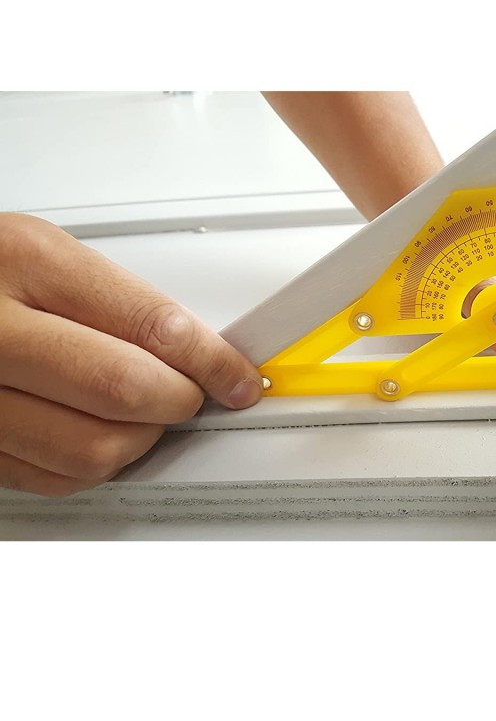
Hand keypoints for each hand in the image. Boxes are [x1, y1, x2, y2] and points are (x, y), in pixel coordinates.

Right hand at [0, 214, 262, 496]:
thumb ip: (117, 301)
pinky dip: (92, 464)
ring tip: (142, 412)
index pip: (149, 326)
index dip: (211, 361)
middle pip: (123, 394)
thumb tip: (197, 350)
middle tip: (191, 393)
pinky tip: (96, 432)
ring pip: (90, 450)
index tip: (238, 378)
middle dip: (178, 402)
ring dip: (139, 439)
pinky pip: (50, 478)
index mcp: (23, 263)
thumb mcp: (42, 253)